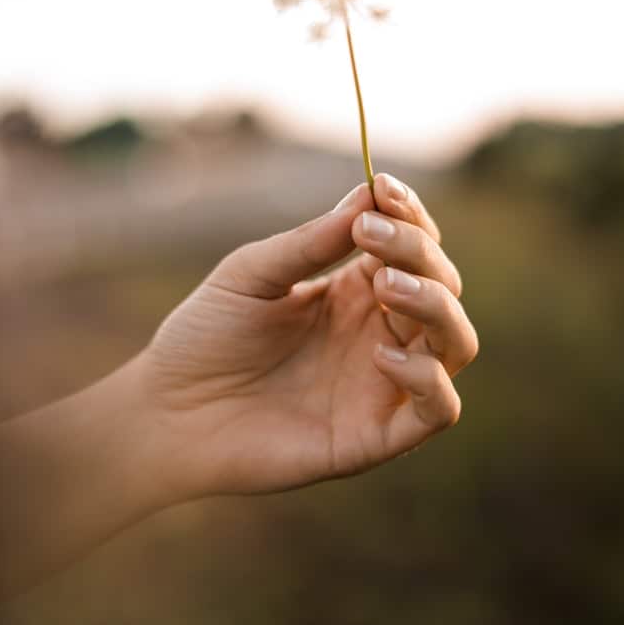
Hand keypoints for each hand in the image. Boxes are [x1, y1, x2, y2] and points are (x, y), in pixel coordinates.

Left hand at [140, 174, 477, 504]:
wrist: (168, 413)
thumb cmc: (205, 337)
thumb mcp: (252, 274)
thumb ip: (311, 241)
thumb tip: (369, 193)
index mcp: (354, 291)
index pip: (414, 246)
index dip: (410, 215)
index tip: (381, 188)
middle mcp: (379, 333)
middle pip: (443, 285)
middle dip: (418, 251)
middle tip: (370, 235)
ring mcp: (382, 384)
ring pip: (456, 342)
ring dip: (436, 305)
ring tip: (384, 282)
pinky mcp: (375, 436)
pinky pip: (438, 410)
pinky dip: (429, 379)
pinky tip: (381, 354)